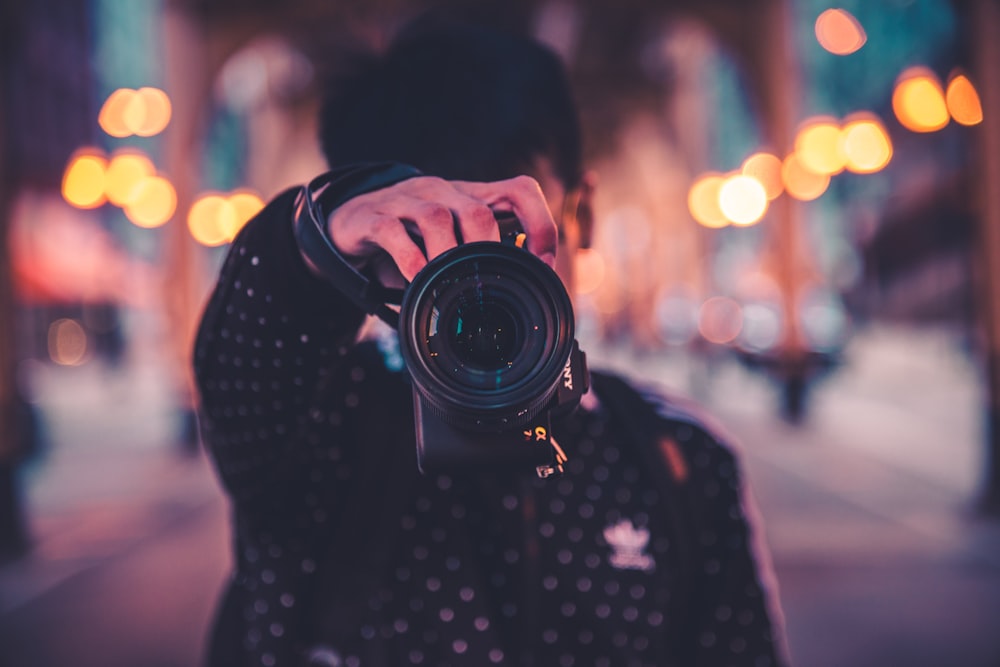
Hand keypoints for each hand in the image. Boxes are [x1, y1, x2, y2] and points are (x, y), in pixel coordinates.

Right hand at [326, 175, 557, 286]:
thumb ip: (482, 258)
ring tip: (450, 286)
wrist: (350, 220)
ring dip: (449, 257)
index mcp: (470, 196)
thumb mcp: (452, 240)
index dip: (539, 224)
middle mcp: (442, 192)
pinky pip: (393, 233)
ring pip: (437, 218)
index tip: (541, 264)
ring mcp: (406, 201)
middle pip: (478, 211)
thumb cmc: (411, 235)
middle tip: (489, 285)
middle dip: (490, 251)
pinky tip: (417, 280)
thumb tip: (521, 298)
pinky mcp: (373, 217)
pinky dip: (410, 260)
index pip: (520, 191)